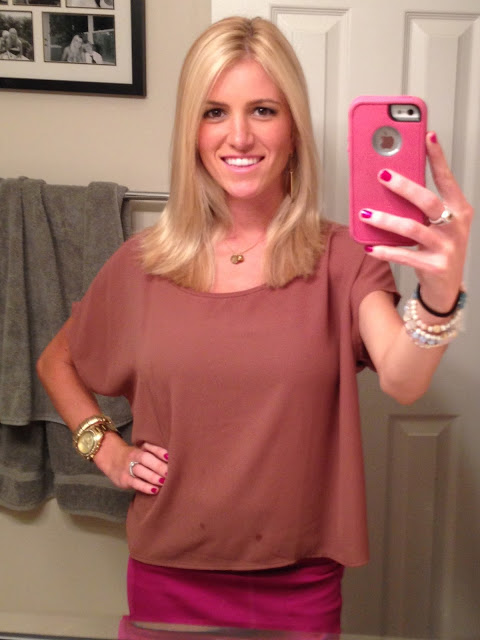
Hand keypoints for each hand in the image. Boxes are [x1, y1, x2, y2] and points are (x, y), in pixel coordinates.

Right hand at [94, 433, 168, 495]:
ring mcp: (128, 467)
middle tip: (170, 472)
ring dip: (153, 477)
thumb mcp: (140, 450)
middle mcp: (133, 456)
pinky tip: (155, 490)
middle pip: (146, 459)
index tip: (169, 456)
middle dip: (159, 466)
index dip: (160, 452)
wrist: (110, 458)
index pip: (150, 447)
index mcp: (140, 449)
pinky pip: (136, 483)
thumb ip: (154, 453)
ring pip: (141, 471)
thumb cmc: (132, 457)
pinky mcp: (124, 479)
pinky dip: (146, 487)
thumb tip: (172, 460)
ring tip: (164, 481)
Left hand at [359, 132, 472, 312]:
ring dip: (386, 220)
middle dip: (405, 187)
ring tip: (365, 212)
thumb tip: (392, 180)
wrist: (445, 288)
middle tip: (382, 175)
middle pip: (428, 201)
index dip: (438, 158)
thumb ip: (420, 206)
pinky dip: (386, 250)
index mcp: (459, 210)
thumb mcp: (436, 223)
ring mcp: (446, 247)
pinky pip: (405, 255)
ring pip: (412, 228)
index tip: (427, 137)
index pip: (447, 179)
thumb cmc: (438, 248)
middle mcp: (456, 226)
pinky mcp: (434, 266)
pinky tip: (370, 247)